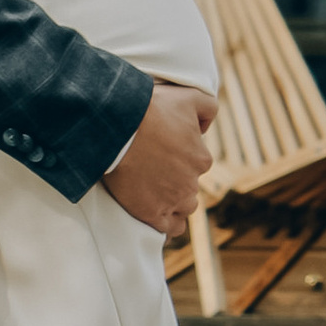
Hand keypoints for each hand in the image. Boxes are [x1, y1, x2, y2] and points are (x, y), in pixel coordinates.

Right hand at [102, 80, 215, 232]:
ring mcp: (172, 201)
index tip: (162, 148)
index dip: (181, 155)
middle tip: (153, 167)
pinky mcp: (151, 214)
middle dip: (176, 179)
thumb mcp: (189, 96)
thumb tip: (207, 126)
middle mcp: (191, 183)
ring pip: (183, 208)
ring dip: (175, 202)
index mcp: (201, 158)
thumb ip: (208, 108)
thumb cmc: (151, 110)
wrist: (117, 126)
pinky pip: (170, 229)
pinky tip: (157, 214)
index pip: (197, 162)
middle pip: (189, 186)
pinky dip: (167, 223)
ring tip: (155, 191)